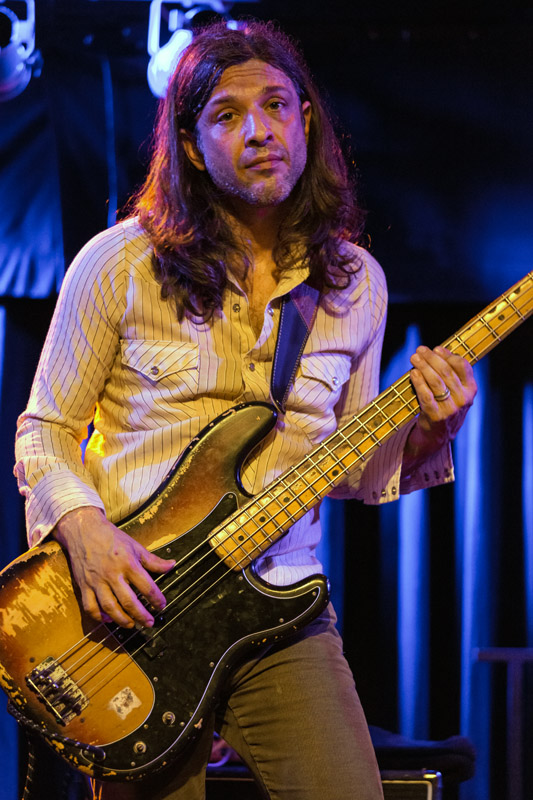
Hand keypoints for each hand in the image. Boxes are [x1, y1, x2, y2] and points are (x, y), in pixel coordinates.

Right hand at [53, 507, 174, 628]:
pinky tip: (109, 619)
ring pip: (109, 607)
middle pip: (128, 601)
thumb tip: (172, 565)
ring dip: (122, 620)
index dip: (156, 599)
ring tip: (132, 624)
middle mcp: (112, 574)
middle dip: (141, 615)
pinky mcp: (84, 586)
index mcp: (128, 563)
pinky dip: (99, 617)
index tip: (161, 605)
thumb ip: (153, 560)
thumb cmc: (111, 538)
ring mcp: (96, 582)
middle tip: (150, 622)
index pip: (146, 586)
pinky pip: (90, 607)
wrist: (84, 530)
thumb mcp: (135, 546)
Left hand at [404, 345, 476, 468]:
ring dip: (423, 367)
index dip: (448, 355)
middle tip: (420, 350)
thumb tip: (436, 351)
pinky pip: (426, 396)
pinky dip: (419, 382)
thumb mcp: (455, 392)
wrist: (438, 436)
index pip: (462, 366)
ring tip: (414, 358)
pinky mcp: (436, 416)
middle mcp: (463, 399)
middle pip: (446, 372)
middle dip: (431, 358)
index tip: (436, 348)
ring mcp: (450, 409)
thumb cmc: (444, 407)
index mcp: (471, 390)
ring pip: (436, 382)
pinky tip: (413, 373)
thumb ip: (450, 374)